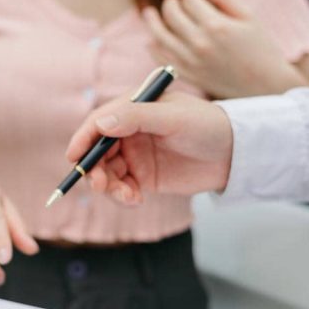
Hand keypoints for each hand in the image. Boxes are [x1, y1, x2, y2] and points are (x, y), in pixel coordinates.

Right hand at [64, 91, 233, 204]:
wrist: (235, 153)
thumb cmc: (206, 125)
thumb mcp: (172, 118)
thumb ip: (136, 118)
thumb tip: (101, 124)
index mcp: (132, 108)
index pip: (98, 122)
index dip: (83, 139)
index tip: (74, 157)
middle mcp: (129, 131)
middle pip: (97, 150)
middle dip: (94, 169)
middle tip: (100, 185)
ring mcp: (135, 155)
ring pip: (107, 172)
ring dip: (109, 186)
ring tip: (127, 196)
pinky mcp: (144, 177)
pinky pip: (122, 188)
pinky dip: (122, 196)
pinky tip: (136, 200)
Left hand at [144, 0, 307, 98]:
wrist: (265, 86)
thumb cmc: (261, 48)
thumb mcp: (248, 16)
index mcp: (217, 25)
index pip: (189, 0)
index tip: (199, 0)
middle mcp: (200, 43)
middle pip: (171, 14)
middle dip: (171, 4)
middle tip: (173, 2)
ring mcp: (191, 61)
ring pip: (160, 35)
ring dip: (152, 22)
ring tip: (149, 14)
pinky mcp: (188, 75)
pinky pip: (161, 58)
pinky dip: (153, 47)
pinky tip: (151, 40)